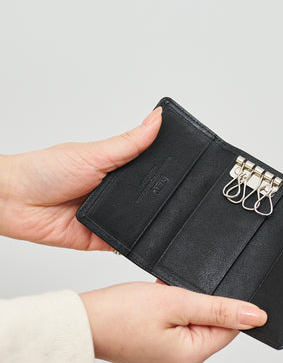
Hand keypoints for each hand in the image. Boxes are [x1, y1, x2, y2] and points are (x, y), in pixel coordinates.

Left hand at [0, 107, 161, 249]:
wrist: (13, 202)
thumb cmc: (44, 171)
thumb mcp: (94, 153)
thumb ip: (129, 142)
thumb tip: (156, 119)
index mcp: (114, 168)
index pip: (148, 170)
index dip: (165, 170)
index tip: (185, 166)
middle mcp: (113, 193)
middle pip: (147, 199)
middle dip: (155, 199)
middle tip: (166, 195)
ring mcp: (108, 216)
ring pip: (139, 223)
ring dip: (143, 221)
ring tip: (144, 213)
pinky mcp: (101, 239)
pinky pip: (124, 243)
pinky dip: (131, 241)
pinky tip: (135, 234)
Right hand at [80, 281, 266, 362]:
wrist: (82, 321)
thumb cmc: (121, 313)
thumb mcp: (177, 303)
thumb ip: (219, 309)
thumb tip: (257, 316)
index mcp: (192, 356)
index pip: (230, 328)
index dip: (220, 304)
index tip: (201, 289)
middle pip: (212, 325)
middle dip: (198, 303)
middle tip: (173, 294)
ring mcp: (169, 358)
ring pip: (193, 322)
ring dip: (183, 304)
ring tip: (160, 299)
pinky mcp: (158, 349)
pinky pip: (177, 326)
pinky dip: (171, 310)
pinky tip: (154, 303)